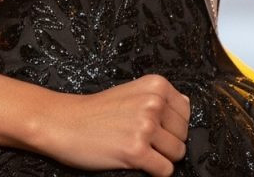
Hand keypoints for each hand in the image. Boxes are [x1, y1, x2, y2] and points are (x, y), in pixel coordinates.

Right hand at [39, 74, 190, 175]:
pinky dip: (154, 171)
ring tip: (137, 148)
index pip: (186, 112)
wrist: (66, 123)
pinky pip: (165, 170)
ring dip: (160, 157)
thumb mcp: (131, 91)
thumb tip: (187, 105)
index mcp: (155, 85)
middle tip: (141, 138)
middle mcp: (153, 103)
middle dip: (166, 141)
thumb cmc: (97, 111)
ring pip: (177, 154)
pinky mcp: (137, 151)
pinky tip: (135, 160)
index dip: (171, 124)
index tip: (152, 125)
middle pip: (183, 135)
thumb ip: (160, 98)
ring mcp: (146, 126)